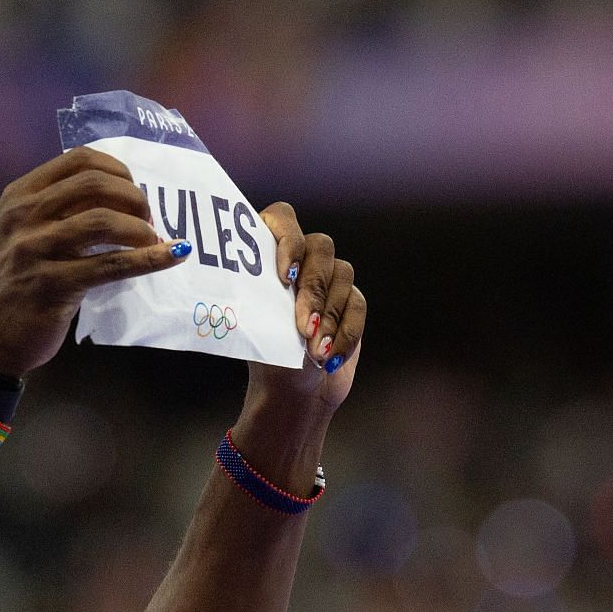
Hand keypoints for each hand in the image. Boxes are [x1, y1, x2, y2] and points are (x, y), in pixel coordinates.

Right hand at [0, 147, 188, 377]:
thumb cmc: (12, 287)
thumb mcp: (20, 235)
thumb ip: (56, 211)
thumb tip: (117, 197)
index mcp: (18, 197)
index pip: (79, 160)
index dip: (117, 169)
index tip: (133, 190)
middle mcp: (22, 217)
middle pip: (95, 184)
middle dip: (133, 197)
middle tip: (147, 218)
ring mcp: (34, 251)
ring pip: (104, 221)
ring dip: (141, 227)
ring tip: (151, 240)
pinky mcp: (52, 286)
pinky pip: (112, 265)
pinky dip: (149, 259)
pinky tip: (170, 256)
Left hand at [250, 203, 365, 411]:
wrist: (292, 393)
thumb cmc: (266, 357)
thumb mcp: (256, 326)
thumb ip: (263, 299)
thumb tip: (269, 287)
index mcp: (268, 254)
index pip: (281, 218)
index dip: (288, 239)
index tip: (286, 276)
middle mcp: (301, 258)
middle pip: (320, 248)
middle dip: (312, 291)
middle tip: (303, 328)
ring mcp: (328, 277)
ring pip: (342, 274)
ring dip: (329, 315)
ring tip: (314, 351)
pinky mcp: (351, 300)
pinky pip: (357, 303)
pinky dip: (345, 332)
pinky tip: (330, 358)